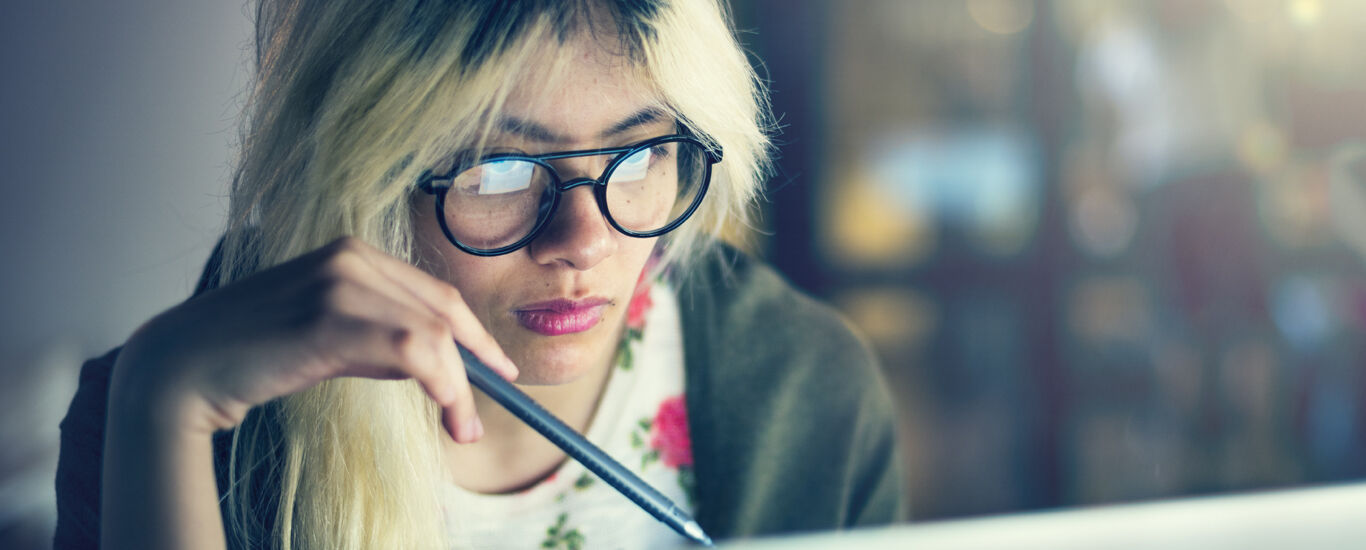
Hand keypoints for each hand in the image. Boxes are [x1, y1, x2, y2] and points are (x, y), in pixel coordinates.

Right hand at [110, 236, 517, 441]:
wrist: (183, 365)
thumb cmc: (254, 354)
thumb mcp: (328, 334)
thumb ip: (378, 334)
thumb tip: (436, 363)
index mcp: (352, 252)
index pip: (435, 292)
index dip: (475, 332)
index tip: (499, 367)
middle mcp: (350, 256)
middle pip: (443, 309)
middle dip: (478, 360)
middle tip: (491, 407)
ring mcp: (339, 282)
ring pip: (433, 332)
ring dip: (459, 386)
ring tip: (463, 428)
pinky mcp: (328, 317)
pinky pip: (413, 350)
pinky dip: (442, 385)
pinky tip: (445, 413)